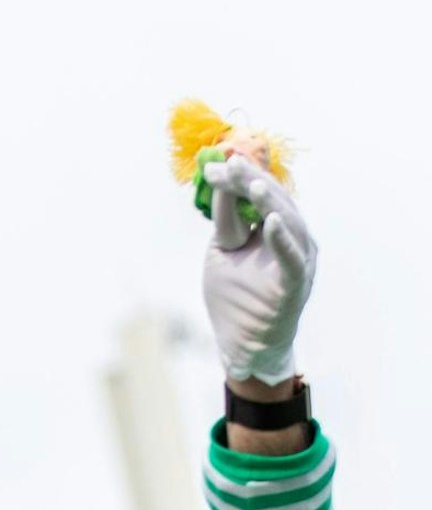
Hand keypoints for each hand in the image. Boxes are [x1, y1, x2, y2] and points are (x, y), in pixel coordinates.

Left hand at [202, 155, 316, 384]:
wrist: (243, 346)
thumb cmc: (235, 299)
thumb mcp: (223, 252)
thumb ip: (225, 220)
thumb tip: (219, 182)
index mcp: (275, 230)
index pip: (258, 196)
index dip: (237, 178)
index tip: (211, 164)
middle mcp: (293, 240)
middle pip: (274, 203)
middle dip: (249, 181)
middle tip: (228, 163)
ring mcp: (298, 261)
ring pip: (288, 224)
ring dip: (268, 202)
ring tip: (251, 184)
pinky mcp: (294, 285)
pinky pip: (291, 259)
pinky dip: (281, 240)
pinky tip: (269, 222)